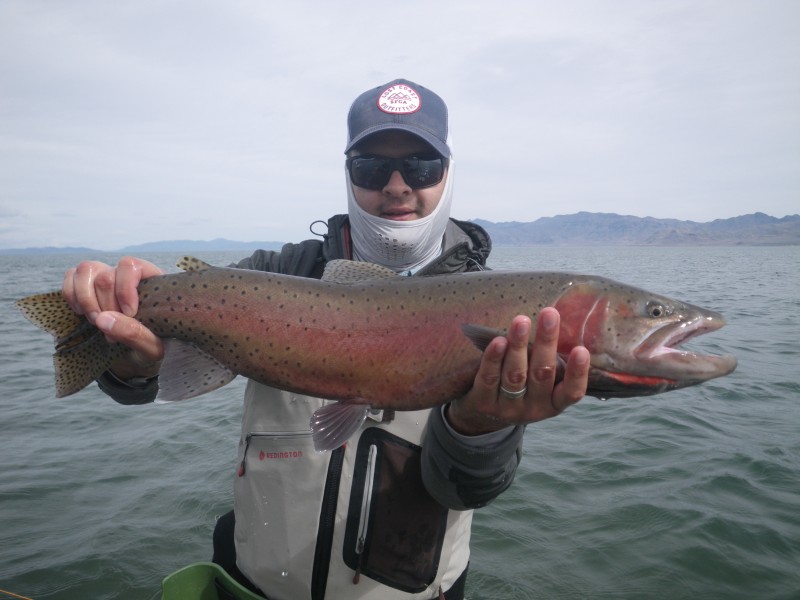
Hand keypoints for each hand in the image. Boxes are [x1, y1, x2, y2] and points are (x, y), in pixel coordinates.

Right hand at [62, 256, 164, 379]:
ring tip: (97, 322)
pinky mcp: (87, 283)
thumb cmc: (154, 344)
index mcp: (151, 281)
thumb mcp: (152, 346)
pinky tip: (83, 313)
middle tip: (112, 330)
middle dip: (105, 307)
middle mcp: (126, 274)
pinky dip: (72, 296)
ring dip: (86, 300)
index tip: (130, 314)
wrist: (141, 350)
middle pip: (106, 276)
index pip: (131, 265)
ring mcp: (105, 275)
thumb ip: (135, 333)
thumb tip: (103, 319)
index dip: (125, 289)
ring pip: (85, 270)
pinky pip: (70, 276)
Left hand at [446, 308, 589, 435]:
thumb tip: (558, 321)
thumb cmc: (522, 388)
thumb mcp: (541, 384)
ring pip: (515, 375)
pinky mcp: (483, 402)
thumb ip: (550, 361)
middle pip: (541, 374)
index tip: (581, 350)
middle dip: (546, 343)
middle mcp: (533, 409)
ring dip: (518, 346)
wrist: (483, 414)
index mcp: (553, 403)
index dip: (578, 373)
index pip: (572, 392)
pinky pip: (489, 378)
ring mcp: (507, 407)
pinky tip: (498, 341)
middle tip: (549, 314)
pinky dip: (494, 358)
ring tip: (521, 321)